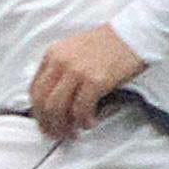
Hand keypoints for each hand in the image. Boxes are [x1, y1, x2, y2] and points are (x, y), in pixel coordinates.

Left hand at [28, 24, 148, 140]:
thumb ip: (61, 69)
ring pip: (58, 108)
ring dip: (63, 126)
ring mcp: (77, 71)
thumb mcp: (74, 50)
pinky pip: (81, 109)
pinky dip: (83, 121)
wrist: (134, 33)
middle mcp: (60, 62)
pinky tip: (89, 123)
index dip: (37, 111)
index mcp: (53, 54)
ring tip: (72, 133)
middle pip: (43, 101)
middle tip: (56, 134)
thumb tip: (56, 99)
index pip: (35, 89)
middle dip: (48, 123)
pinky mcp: (95, 80)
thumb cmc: (108, 43)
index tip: (44, 122)